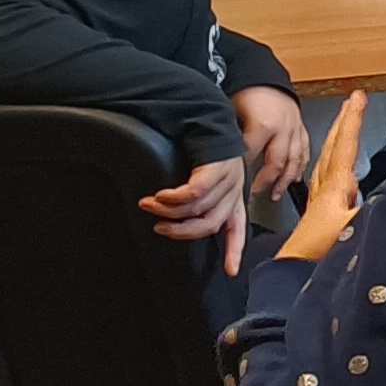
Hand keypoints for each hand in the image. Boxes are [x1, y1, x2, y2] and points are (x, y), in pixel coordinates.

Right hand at [145, 150, 250, 272]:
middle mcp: (234, 190)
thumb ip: (196, 201)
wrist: (203, 114)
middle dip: (181, 231)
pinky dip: (174, 198)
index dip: (234, 251)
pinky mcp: (217, 167)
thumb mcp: (201, 180)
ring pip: (198, 209)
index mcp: (233, 198)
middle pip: (210, 225)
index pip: (236, 229)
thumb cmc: (197, 149)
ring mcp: (229, 178)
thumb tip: (174, 221)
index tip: (231, 271)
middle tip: (159, 227)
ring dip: (169, 211)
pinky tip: (160, 196)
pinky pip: (194, 192)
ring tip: (149, 205)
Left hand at [233, 86, 308, 196]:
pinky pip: (304, 151)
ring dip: (285, 180)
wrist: (263, 74)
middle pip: (277, 163)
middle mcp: (284, 129)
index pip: (252, 156)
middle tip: (256, 193)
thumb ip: (232, 136)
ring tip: (276, 194)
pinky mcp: (302, 128)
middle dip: (266, 181)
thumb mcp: (232, 112)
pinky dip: (300, 167)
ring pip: (295, 161)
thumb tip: (223, 158)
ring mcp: (295, 129)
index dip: (242, 172)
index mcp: (265, 125)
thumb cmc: (247, 92)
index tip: (235, 184)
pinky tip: (294, 177)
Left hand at [282, 93, 371, 269]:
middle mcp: (327, 190)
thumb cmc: (321, 254)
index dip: (354, 121)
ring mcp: (322, 202)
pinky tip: (338, 171)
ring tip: (345, 126)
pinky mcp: (321, 216)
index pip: (347, 146)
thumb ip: (380, 207)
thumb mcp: (356, 227)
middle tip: (352, 101)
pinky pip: (327, 178)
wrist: (293, 277)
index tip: (358, 97)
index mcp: (336, 188)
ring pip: (329, 161)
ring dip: (338, 140)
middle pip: (334, 147)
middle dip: (344, 122)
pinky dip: (335, 164)